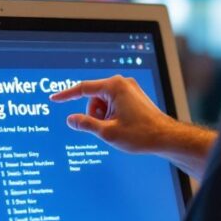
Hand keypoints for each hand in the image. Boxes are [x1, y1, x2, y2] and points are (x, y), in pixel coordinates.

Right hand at [50, 75, 175, 154]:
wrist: (166, 137)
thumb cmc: (141, 134)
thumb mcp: (107, 132)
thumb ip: (86, 124)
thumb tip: (70, 120)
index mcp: (114, 86)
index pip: (83, 88)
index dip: (66, 95)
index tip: (54, 99)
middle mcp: (122, 83)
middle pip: (94, 98)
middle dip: (95, 114)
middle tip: (107, 129)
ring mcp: (129, 89)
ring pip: (103, 102)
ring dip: (104, 116)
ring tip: (118, 128)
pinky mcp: (133, 96)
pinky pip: (113, 104)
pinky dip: (112, 115)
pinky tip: (122, 126)